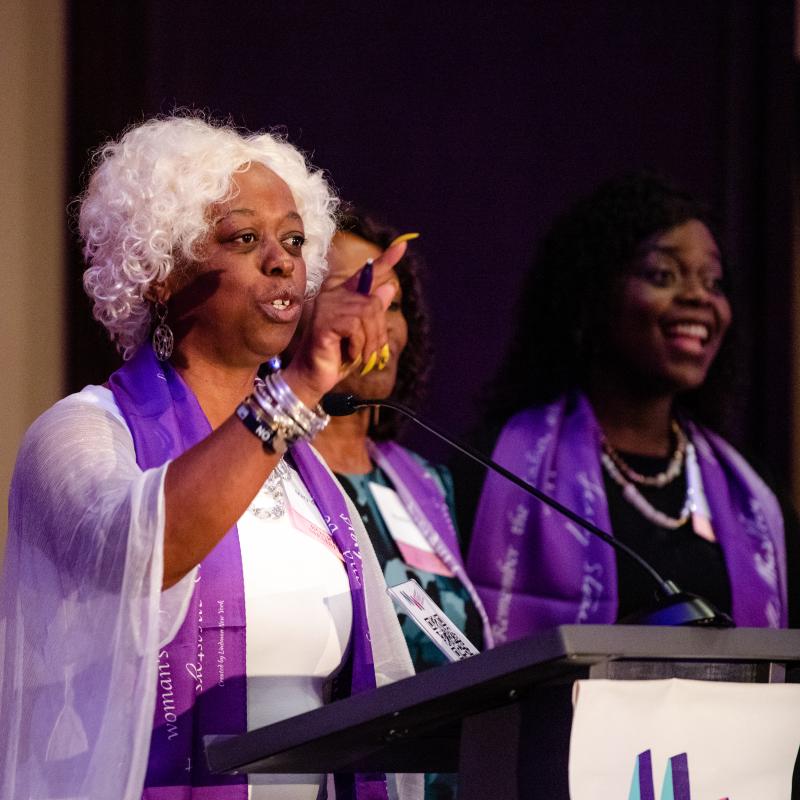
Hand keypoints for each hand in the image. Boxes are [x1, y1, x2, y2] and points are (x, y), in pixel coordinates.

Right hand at [283, 241, 406, 404]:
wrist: (313, 378)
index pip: (366, 274)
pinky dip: (359, 346)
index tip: (404, 245)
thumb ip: (375, 313)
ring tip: (360, 356)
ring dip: (370, 342)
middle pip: (373, 303)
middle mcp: (332, 297)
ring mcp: (326, 308)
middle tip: (372, 353)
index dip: (386, 260)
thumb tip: (390, 287)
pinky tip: (348, 354)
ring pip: (367, 314)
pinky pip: (356, 327)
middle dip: (378, 332)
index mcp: (342, 297)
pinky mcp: (324, 323)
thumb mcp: (363, 336)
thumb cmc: (336, 358)